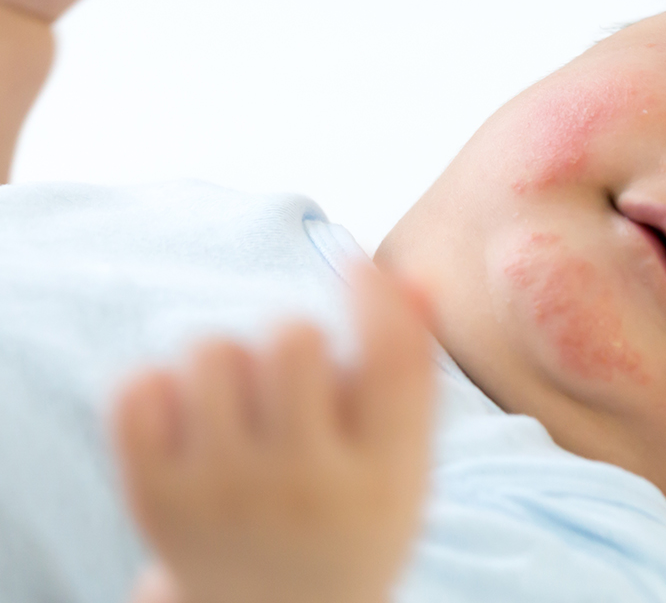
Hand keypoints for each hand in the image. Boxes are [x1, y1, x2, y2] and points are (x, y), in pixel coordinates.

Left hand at [114, 265, 436, 602]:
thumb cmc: (346, 518)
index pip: (391, 358)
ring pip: (213, 349)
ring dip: (231, 363)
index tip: (351, 260)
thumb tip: (412, 277)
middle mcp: (305, 491)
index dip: (374, 289)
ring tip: (243, 408)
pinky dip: (162, 389)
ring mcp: (222, 497)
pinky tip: (191, 424)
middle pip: (294, 336)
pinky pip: (140, 384)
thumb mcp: (401, 461)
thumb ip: (412, 373)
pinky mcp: (151, 499)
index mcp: (385, 481)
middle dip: (295, 341)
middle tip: (295, 387)